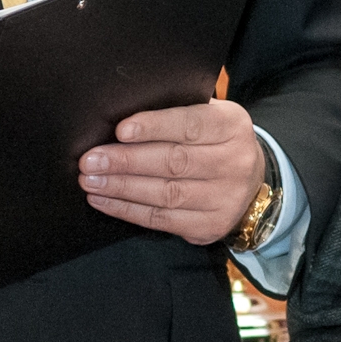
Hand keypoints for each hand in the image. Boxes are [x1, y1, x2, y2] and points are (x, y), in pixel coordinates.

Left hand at [78, 100, 268, 245]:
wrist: (249, 180)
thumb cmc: (214, 141)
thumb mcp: (208, 117)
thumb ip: (175, 115)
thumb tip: (121, 121)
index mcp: (232, 126)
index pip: (190, 125)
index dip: (154, 127)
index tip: (120, 130)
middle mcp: (235, 162)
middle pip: (174, 162)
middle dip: (126, 161)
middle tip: (91, 160)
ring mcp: (226, 197)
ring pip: (166, 194)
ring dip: (122, 188)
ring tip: (91, 181)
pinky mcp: (211, 225)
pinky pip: (163, 219)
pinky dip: (129, 210)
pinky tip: (105, 200)